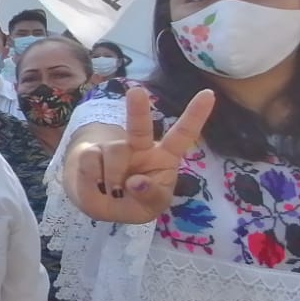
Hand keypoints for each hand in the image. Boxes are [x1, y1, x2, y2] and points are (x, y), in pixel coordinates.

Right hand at [67, 86, 214, 222]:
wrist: (99, 203)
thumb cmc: (134, 202)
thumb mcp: (150, 207)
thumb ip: (149, 196)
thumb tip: (134, 181)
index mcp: (164, 158)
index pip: (182, 135)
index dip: (195, 115)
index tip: (208, 94)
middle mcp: (140, 147)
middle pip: (139, 126)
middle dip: (138, 109)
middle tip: (136, 93)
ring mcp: (115, 147)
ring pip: (115, 152)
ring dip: (113, 179)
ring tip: (113, 192)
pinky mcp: (91, 150)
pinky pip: (91, 159)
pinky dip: (92, 179)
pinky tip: (96, 185)